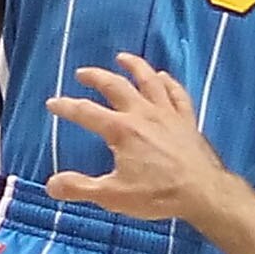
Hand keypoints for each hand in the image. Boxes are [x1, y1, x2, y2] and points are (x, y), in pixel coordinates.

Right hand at [44, 54, 227, 223]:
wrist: (203, 193)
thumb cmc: (158, 194)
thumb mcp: (113, 196)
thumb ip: (80, 188)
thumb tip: (51, 185)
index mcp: (121, 130)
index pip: (86, 112)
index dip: (66, 106)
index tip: (53, 103)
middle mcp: (143, 114)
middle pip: (116, 86)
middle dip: (96, 77)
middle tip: (83, 73)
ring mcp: (167, 114)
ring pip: (148, 81)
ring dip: (134, 66)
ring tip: (122, 58)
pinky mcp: (186, 120)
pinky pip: (177, 94)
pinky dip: (168, 83)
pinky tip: (163, 77)